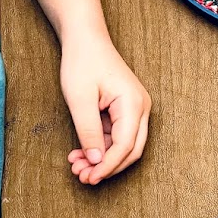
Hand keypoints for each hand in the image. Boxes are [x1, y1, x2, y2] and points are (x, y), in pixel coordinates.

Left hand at [60, 32, 150, 184]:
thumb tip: (96, 161)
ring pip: (124, 146)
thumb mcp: (80, 100)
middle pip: (131, 150)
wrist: (85, 39)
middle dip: (107, 167)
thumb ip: (88, 132)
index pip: (125, 145)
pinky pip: (117, 136)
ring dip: (102, 159)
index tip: (90, 177)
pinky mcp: (125, 111)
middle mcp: (140, 108)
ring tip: (77, 166)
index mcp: (133, 104)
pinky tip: (81, 153)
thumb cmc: (82, 63)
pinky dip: (100, 147)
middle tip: (83, 177)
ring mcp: (135, 109)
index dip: (108, 165)